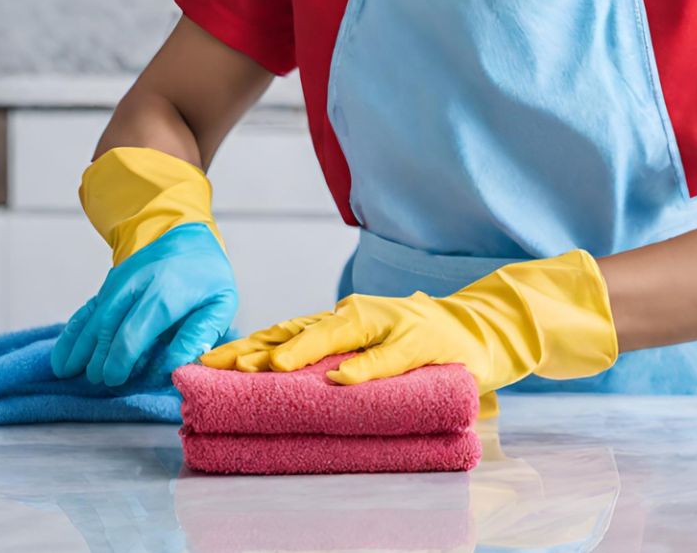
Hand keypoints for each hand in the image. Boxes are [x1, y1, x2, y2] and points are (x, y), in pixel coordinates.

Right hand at [51, 222, 237, 386]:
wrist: (190, 236)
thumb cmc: (207, 277)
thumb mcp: (221, 304)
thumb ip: (198, 336)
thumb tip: (173, 367)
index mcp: (167, 292)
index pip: (135, 331)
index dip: (121, 359)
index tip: (116, 380)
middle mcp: (138, 284)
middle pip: (108, 326)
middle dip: (99, 358)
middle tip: (98, 381)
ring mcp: (120, 281)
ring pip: (93, 317)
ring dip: (79, 347)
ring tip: (68, 373)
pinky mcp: (110, 283)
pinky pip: (87, 309)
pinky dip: (72, 333)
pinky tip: (62, 355)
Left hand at [199, 249, 618, 408]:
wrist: (489, 328)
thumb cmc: (424, 345)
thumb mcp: (376, 348)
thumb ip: (337, 359)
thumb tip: (279, 382)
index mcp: (348, 319)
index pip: (288, 328)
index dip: (249, 344)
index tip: (207, 362)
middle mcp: (364, 314)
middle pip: (302, 328)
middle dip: (260, 348)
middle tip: (221, 368)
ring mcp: (396, 323)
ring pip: (341, 333)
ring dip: (303, 349)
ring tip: (269, 368)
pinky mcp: (427, 341)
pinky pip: (393, 356)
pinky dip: (367, 367)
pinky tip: (343, 379)